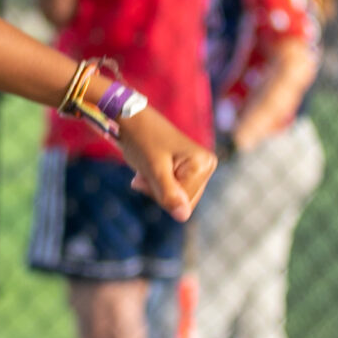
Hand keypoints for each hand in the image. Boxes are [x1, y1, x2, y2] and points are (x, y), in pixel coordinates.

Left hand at [117, 107, 215, 221]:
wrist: (131, 119)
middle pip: (184, 201)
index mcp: (203, 163)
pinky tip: (149, 169)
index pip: (184, 202)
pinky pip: (173, 188)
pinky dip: (156, 183)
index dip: (160, 194)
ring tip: (146, 169)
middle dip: (158, 192)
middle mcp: (207, 164)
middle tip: (144, 173)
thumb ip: (168, 194)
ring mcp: (198, 166)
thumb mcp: (153, 169)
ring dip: (155, 187)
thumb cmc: (141, 140)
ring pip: (177, 197)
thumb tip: (183, 218)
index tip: (148, 173)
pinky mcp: (188, 167)